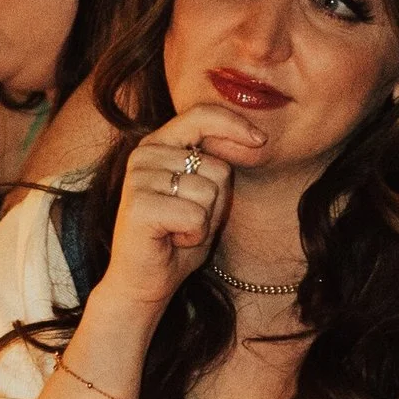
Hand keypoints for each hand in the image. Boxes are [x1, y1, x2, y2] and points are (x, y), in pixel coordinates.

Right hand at [103, 111, 263, 315]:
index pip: (201, 116)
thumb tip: (254, 139)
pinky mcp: (140, 205)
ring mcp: (138, 178)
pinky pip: (196, 216)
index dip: (234, 124)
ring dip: (205, 221)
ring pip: (209, 191)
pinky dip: (194, 235)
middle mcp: (145, 154)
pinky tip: (172, 240)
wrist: (144, 282)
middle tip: (188, 220)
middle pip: (217, 166)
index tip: (260, 140)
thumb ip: (217, 165)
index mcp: (158, 144)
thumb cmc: (177, 238)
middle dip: (216, 202)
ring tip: (178, 229)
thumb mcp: (204, 194)